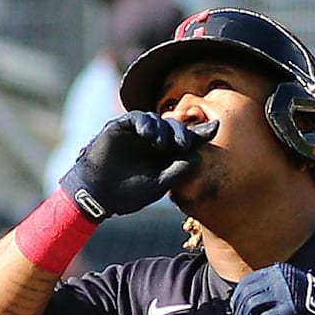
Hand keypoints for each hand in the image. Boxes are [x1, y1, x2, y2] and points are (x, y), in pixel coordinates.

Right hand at [59, 111, 217, 221]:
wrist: (98, 196)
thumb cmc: (128, 193)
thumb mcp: (158, 185)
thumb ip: (177, 171)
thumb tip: (198, 157)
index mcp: (166, 154)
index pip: (187, 140)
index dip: (201, 132)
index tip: (216, 126)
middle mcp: (154, 141)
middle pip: (175, 127)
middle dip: (182, 133)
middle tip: (183, 143)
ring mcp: (137, 133)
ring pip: (157, 120)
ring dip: (163, 129)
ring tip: (162, 144)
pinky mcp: (120, 128)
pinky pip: (135, 118)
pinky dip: (144, 123)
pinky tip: (148, 134)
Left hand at [230, 263, 314, 314]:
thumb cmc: (310, 309)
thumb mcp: (288, 292)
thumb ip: (269, 292)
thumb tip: (240, 303)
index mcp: (279, 271)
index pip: (246, 282)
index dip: (237, 300)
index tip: (238, 314)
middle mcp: (280, 279)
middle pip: (246, 296)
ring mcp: (285, 294)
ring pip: (250, 309)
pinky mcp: (289, 311)